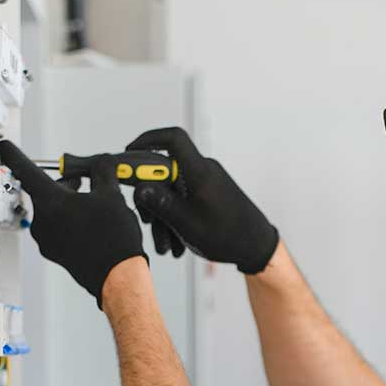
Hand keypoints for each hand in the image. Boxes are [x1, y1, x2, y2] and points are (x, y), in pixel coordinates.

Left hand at [0, 140, 147, 305]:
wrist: (118, 277)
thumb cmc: (113, 240)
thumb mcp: (111, 194)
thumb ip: (102, 171)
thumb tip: (101, 163)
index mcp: (50, 200)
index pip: (24, 169)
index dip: (13, 154)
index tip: (4, 147)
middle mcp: (42, 220)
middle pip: (44, 190)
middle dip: (64, 184)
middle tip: (85, 184)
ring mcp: (46, 239)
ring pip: (51, 210)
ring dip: (68, 203)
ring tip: (94, 209)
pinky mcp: (53, 252)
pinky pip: (56, 228)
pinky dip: (68, 221)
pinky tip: (90, 225)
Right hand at [125, 128, 279, 274]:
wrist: (256, 247)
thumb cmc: (229, 236)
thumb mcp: (189, 224)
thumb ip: (162, 204)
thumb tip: (139, 188)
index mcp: (199, 171)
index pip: (173, 138)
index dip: (148, 139)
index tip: (129, 152)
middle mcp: (202, 171)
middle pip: (164, 173)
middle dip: (152, 199)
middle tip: (147, 222)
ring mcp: (205, 183)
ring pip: (172, 192)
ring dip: (164, 218)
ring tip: (167, 246)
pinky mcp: (207, 194)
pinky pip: (183, 200)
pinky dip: (176, 220)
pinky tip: (177, 244)